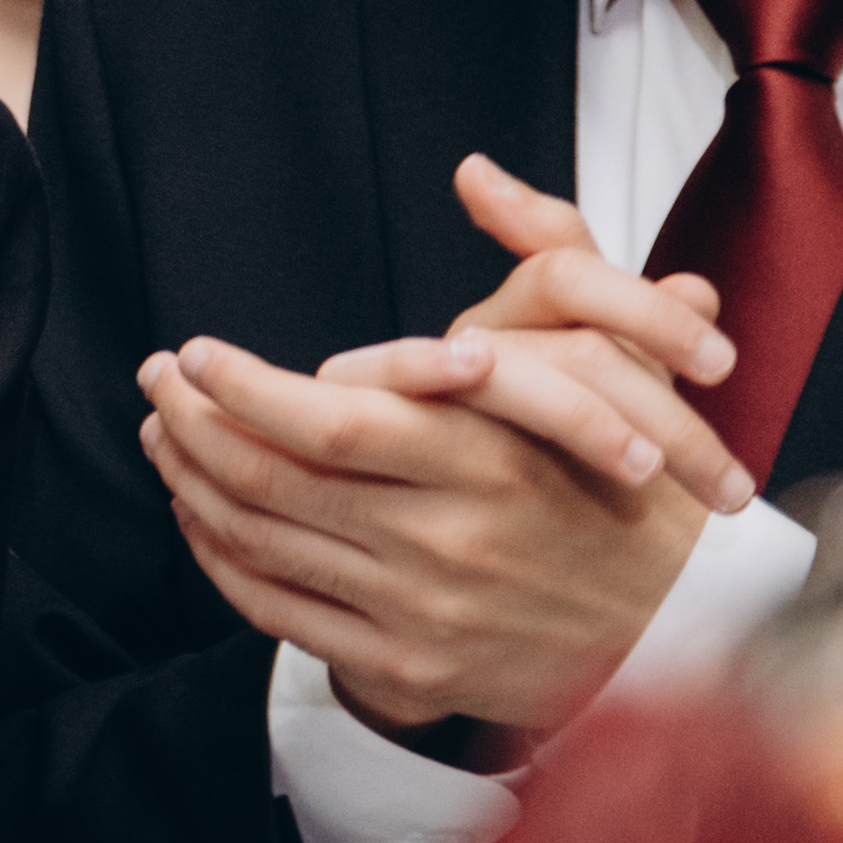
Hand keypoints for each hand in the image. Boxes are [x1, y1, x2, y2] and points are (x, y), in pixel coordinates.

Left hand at [133, 161, 749, 756]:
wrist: (686, 628)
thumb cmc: (625, 477)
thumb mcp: (610, 359)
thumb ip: (547, 260)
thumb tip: (476, 170)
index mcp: (490, 460)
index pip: (329, 421)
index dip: (240, 388)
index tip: (191, 354)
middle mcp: (449, 539)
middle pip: (272, 479)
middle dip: (191, 425)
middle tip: (155, 383)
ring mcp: (425, 613)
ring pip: (264, 543)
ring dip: (191, 484)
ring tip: (164, 436)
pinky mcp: (409, 672)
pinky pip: (281, 614)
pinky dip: (223, 561)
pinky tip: (202, 518)